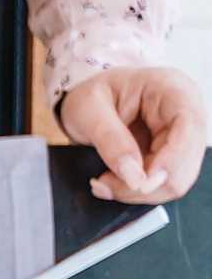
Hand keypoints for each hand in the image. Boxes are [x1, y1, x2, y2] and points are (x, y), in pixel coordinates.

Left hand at [61, 66, 206, 204]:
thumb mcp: (89, 110)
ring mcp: (182, 136)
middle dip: (147, 182)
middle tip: (105, 184)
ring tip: (104, 183)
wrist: (89, 104)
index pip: (189, 126)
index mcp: (173, 88)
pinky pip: (162, 184)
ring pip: (176, 179)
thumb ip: (111, 141)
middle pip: (186, 160)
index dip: (171, 160)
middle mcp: (186, 112)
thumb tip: (135, 177)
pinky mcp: (171, 155)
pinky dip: (136, 190)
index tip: (142, 183)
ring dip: (138, 190)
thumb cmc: (91, 97)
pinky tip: (114, 183)